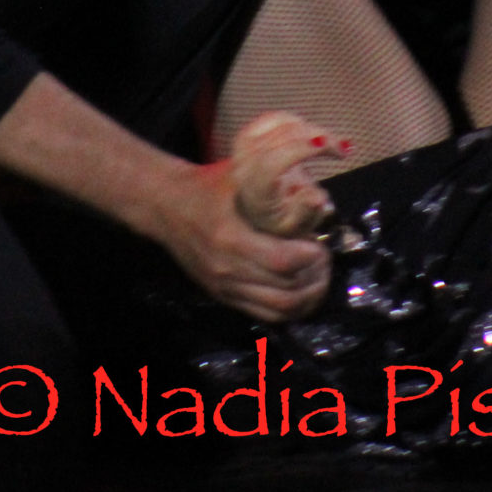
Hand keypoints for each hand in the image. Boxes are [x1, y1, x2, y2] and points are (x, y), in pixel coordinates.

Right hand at [148, 159, 332, 322]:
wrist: (166, 206)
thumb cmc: (207, 187)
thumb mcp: (240, 176)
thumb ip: (274, 184)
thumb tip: (318, 196)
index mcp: (231, 238)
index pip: (282, 262)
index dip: (310, 258)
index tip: (320, 243)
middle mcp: (227, 269)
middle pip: (285, 291)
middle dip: (315, 277)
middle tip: (324, 259)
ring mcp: (224, 287)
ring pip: (278, 309)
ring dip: (306, 297)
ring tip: (317, 277)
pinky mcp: (223, 296)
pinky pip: (264, 315)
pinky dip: (289, 309)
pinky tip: (301, 292)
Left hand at [228, 111, 350, 237]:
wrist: (253, 208)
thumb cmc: (276, 218)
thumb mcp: (294, 228)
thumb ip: (307, 214)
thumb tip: (318, 199)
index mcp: (254, 189)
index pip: (275, 161)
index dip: (301, 148)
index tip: (328, 146)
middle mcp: (245, 164)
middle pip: (283, 138)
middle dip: (318, 137)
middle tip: (343, 149)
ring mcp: (244, 146)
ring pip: (283, 124)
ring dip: (312, 130)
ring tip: (331, 144)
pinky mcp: (249, 133)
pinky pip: (276, 118)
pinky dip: (299, 122)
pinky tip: (312, 134)